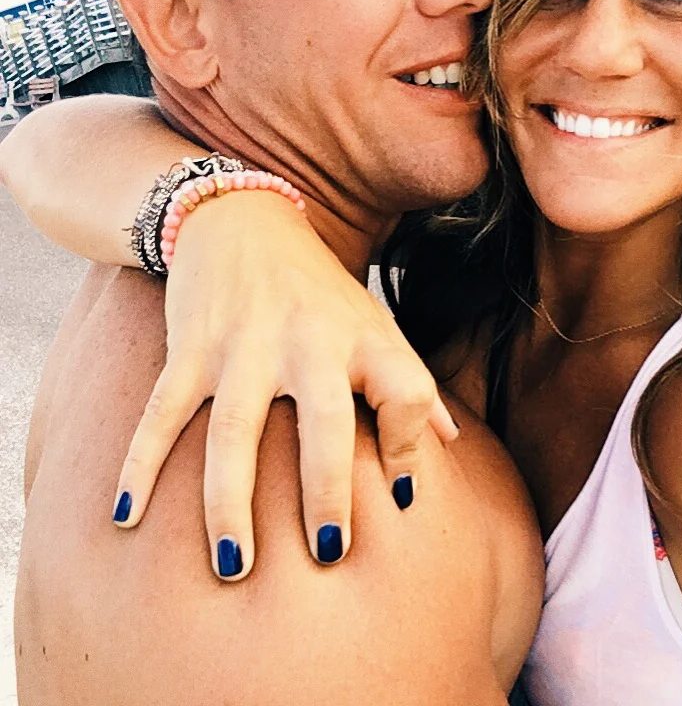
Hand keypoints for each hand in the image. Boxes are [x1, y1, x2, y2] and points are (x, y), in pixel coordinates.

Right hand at [110, 190, 458, 578]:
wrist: (244, 217)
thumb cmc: (319, 288)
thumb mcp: (374, 323)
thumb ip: (411, 383)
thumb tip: (453, 443)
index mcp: (362, 336)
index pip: (407, 392)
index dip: (410, 445)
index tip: (402, 497)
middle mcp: (309, 341)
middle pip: (325, 422)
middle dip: (327, 492)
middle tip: (329, 556)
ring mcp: (245, 344)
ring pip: (235, 430)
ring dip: (230, 502)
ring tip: (234, 566)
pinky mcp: (191, 345)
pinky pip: (162, 411)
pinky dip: (140, 463)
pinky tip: (127, 517)